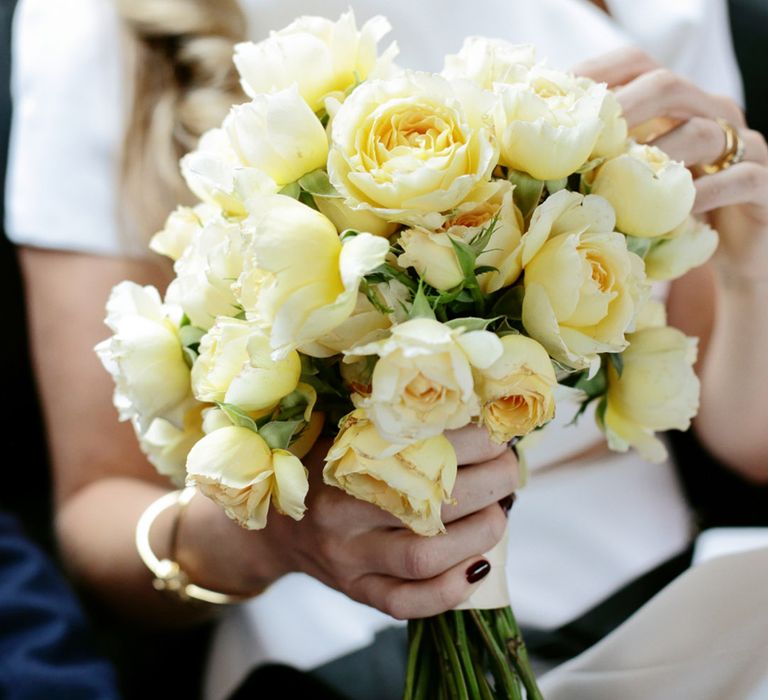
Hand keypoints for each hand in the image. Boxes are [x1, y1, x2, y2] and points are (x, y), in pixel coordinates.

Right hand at [257, 424, 517, 618]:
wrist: (279, 527)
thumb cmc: (327, 470)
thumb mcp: (346, 434)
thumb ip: (393, 424)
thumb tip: (476, 413)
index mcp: (340, 457)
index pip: (418, 445)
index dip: (472, 441)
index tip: (497, 434)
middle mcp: (340, 511)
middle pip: (428, 501)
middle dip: (490, 483)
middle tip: (509, 470)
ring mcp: (347, 558)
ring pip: (423, 556)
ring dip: (479, 535)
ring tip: (499, 515)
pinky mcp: (356, 591)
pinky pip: (407, 602)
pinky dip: (452, 589)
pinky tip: (479, 567)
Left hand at [575, 48, 767, 279]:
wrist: (737, 252)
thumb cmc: (676, 214)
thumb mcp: (639, 182)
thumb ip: (606, 164)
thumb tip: (540, 166)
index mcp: (678, 103)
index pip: (638, 65)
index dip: (599, 71)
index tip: (561, 93)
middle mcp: (712, 112)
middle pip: (669, 85)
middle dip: (623, 106)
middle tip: (590, 134)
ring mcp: (742, 144)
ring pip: (702, 131)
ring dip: (657, 154)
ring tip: (621, 178)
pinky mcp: (763, 182)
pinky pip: (738, 178)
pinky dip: (703, 193)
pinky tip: (675, 212)